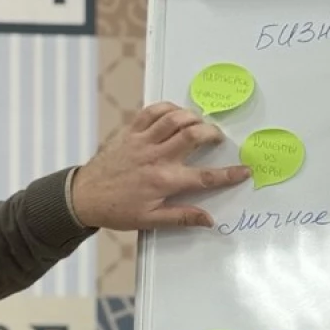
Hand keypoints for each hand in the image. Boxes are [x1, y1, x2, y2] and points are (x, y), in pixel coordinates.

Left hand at [69, 102, 250, 230]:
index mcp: (164, 182)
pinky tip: (177, 114)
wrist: (85, 197)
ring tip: (200, 124)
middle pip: (192, 135)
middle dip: (212, 133)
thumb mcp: (151, 220)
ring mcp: (142, 142)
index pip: (204, 177)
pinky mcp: (130, 132)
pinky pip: (152, 111)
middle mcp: (155, 158)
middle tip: (219, 139)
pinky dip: (168, 108)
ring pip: (174, 118)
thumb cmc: (118, 210)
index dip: (228, 175)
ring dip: (192, 117)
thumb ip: (182, 217)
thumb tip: (209, 220)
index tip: (244, 171)